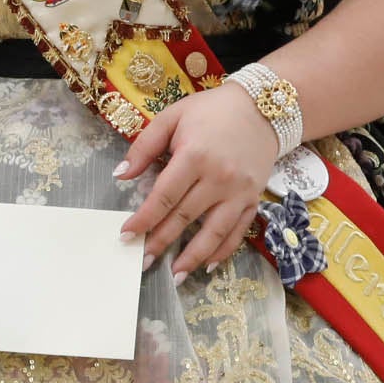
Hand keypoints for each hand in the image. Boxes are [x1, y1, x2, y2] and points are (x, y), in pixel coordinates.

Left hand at [115, 84, 275, 275]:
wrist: (263, 107)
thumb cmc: (211, 111)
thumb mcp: (172, 116)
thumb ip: (144, 146)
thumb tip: (120, 175)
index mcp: (194, 156)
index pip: (164, 196)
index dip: (144, 218)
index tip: (126, 234)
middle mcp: (219, 178)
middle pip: (185, 217)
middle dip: (161, 241)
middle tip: (142, 260)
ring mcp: (240, 192)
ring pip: (214, 232)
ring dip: (193, 257)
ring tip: (174, 275)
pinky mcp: (254, 199)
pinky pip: (238, 231)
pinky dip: (223, 251)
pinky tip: (207, 265)